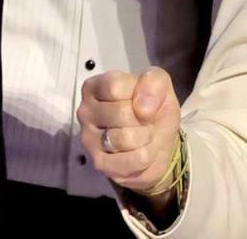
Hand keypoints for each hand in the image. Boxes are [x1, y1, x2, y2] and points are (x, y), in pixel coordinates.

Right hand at [77, 67, 180, 196]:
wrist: (159, 141)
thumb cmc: (153, 108)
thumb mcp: (160, 85)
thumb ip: (154, 83)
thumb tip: (143, 108)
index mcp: (95, 87)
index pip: (115, 86)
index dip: (140, 93)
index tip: (145, 98)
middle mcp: (85, 112)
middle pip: (121, 113)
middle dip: (144, 117)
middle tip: (146, 119)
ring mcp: (89, 140)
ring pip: (127, 138)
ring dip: (147, 136)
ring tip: (144, 134)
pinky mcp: (100, 164)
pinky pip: (136, 158)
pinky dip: (148, 154)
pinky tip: (142, 149)